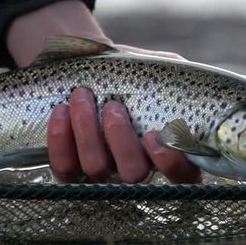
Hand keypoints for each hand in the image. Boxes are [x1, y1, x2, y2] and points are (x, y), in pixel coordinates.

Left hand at [6, 0, 200, 183]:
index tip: (153, 133)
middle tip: (113, 106)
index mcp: (167, 150)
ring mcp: (102, 173)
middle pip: (134, 175)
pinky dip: (61, 138)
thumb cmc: (127, 72)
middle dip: (120, 139)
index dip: (171, 163)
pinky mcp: (69, 170)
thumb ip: (173, 79)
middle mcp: (136, 168)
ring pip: (96, 168)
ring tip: (82, 95)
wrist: (84, 68)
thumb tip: (180, 81)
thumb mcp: (156, 70)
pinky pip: (65, 166)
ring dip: (88, 129)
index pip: (184, 177)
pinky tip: (62, 110)